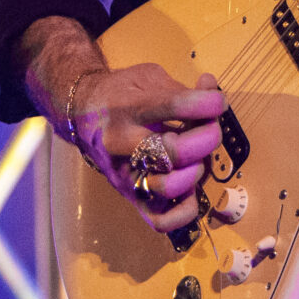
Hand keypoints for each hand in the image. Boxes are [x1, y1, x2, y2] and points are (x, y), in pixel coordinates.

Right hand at [24, 18, 225, 232]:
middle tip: (209, 129)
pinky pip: (160, 220)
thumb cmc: (120, 93)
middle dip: (206, 138)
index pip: (176, 106)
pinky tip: (191, 189)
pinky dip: (184, 210)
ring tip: (196, 158)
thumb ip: (184, 88)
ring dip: (195, 172)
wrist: (81, 112)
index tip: (217, 102)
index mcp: (129, 108)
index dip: (208, 103)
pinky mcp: (130, 196)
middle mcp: (123, 144)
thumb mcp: (149, 78)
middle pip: (175, 152)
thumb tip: (213, 93)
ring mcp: (126, 174)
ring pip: (169, 187)